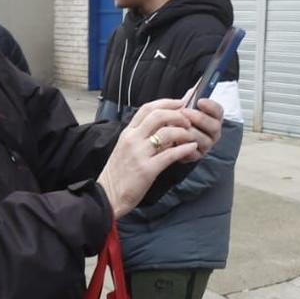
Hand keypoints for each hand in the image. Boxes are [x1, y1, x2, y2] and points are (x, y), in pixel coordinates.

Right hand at [95, 98, 212, 218]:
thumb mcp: (125, 148)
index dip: (166, 103)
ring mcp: (139, 154)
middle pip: (158, 116)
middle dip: (177, 115)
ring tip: (191, 135)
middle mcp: (132, 139)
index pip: (147, 108)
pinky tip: (192, 148)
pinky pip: (170, 154)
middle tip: (189, 120)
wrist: (107, 195)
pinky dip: (184, 149)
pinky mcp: (147, 169)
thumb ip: (141, 136)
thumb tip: (164, 127)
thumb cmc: (118, 174)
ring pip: (166, 133)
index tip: (180, 103)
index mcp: (127, 133)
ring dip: (183, 132)